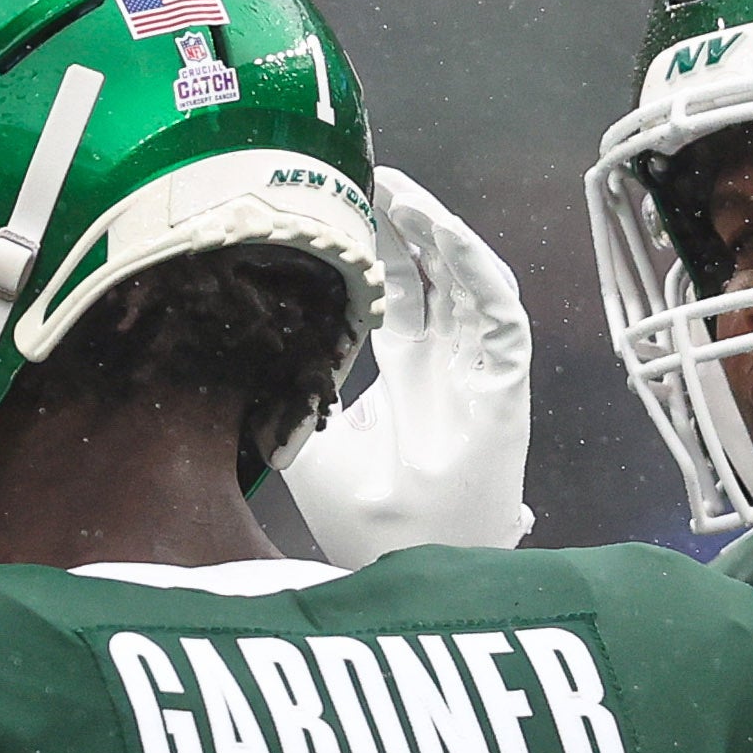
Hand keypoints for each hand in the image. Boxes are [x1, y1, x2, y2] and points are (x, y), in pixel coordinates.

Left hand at [279, 166, 535, 562]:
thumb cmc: (362, 525)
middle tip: (372, 175)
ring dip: (442, 234)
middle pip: (435, 272)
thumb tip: (246, 336)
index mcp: (407, 371)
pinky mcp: (505, 392)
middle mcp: (446, 364)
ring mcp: (479, 374)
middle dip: (407, 221)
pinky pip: (504, 317)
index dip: (378, 241)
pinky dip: (480, 272)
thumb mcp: (307, 444)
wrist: (406, 577)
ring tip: (404, 194)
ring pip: (472, 281)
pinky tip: (447, 238)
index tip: (344, 198)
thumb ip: (292, 388)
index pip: (399, 287)